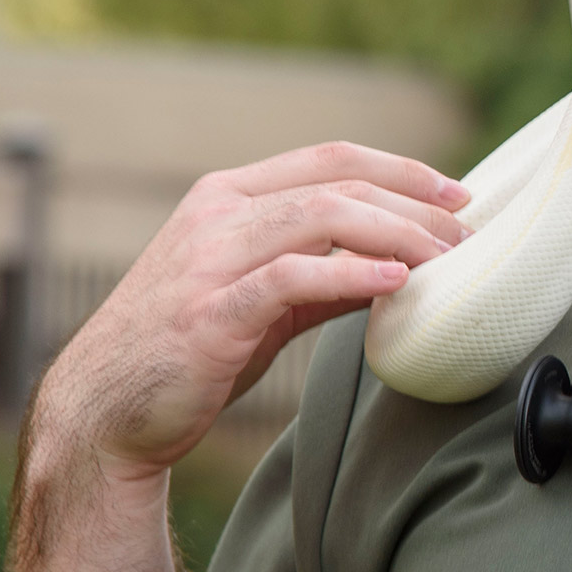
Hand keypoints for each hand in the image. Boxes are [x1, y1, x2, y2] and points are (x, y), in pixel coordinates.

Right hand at [33, 142, 471, 482]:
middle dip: (414, 203)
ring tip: (445, 259)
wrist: (103, 412)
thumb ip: (321, 273)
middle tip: (468, 235)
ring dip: (396, 234)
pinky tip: (394, 281)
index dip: (401, 169)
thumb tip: (398, 264)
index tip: (457, 194)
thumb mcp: (260, 298)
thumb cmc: (187, 351)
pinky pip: (291, 278)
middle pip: (337, 183)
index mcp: (229, 197)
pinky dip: (349, 273)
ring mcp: (209, 259)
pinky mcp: (209, 311)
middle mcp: (217, 214)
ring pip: (322, 217)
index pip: (330, 158)